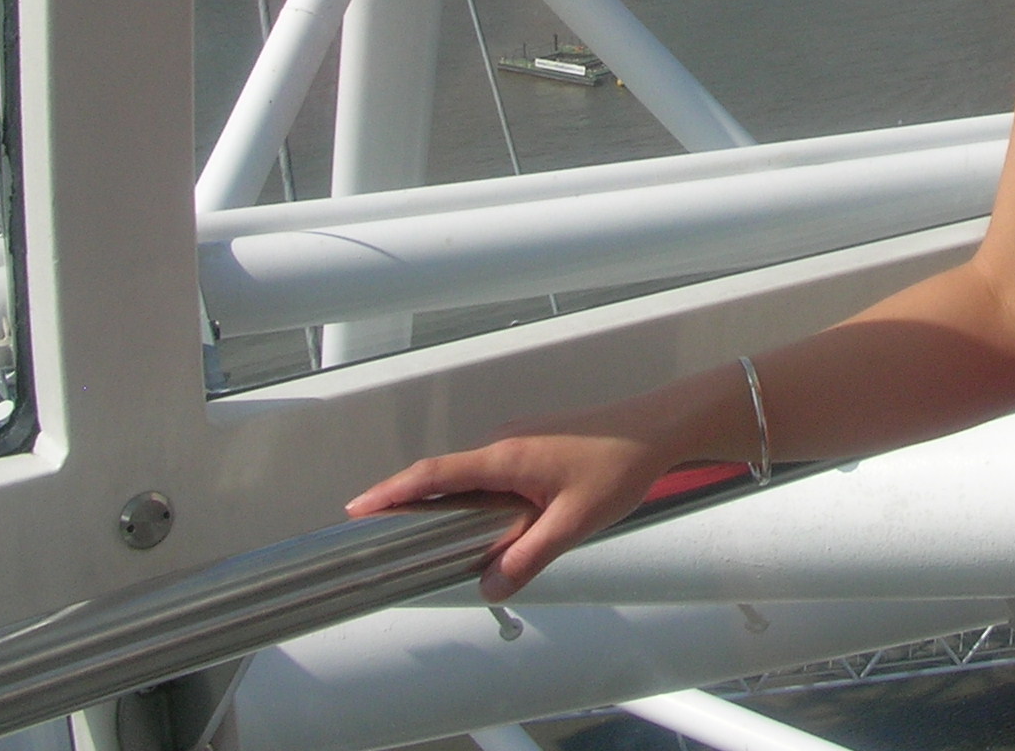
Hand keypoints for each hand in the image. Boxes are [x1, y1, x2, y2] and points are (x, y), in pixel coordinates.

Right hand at [346, 407, 676, 598]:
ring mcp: (520, 443)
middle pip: (445, 476)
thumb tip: (489, 586)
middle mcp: (506, 443)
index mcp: (506, 457)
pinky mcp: (535, 447)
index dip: (393, 491)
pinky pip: (492, 474)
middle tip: (378, 533)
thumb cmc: (620, 466)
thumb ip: (529, 557)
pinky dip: (475, 497)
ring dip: (446, 503)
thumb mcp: (573, 522)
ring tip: (422, 536)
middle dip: (409, 503)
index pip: (435, 475)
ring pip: (471, 477)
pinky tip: (483, 525)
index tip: (357, 508)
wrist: (657, 429)